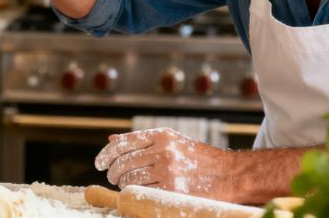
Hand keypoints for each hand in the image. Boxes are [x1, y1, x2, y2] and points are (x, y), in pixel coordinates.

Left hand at [94, 128, 238, 200]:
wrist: (230, 174)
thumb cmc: (200, 158)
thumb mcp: (172, 141)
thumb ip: (142, 141)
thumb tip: (112, 139)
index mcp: (162, 135)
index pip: (123, 143)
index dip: (105, 154)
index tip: (98, 163)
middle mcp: (163, 150)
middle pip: (123, 162)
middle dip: (113, 172)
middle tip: (112, 178)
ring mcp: (168, 170)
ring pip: (130, 178)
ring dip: (123, 184)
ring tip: (126, 185)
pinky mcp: (173, 189)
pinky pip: (142, 191)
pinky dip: (135, 193)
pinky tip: (137, 193)